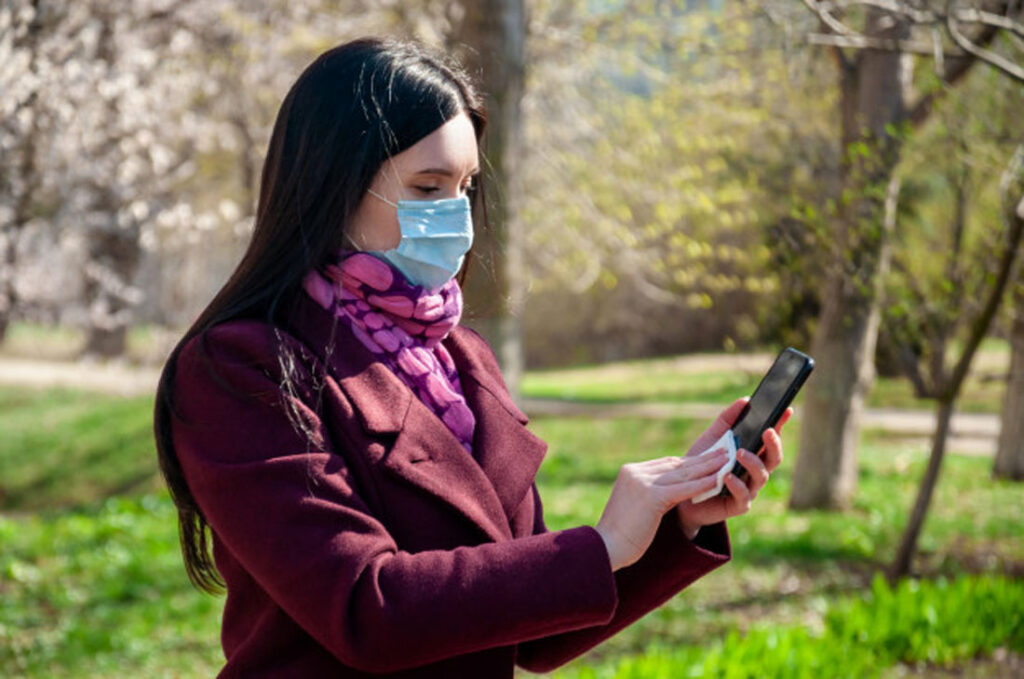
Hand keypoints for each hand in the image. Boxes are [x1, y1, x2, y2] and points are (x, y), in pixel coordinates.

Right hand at [594, 449, 730, 571]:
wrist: (605, 548)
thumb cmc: (619, 535)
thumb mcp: (634, 507)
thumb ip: (649, 494)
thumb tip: (670, 493)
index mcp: (630, 472)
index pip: (665, 464)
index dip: (689, 462)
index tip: (707, 459)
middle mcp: (635, 472)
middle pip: (676, 464)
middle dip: (702, 459)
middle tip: (724, 451)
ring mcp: (642, 482)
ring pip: (682, 473)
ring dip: (708, 466)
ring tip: (727, 460)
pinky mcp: (651, 496)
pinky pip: (683, 488)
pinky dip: (702, 484)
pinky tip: (718, 480)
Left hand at [675, 398, 790, 537]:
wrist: (683, 494)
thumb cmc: (701, 464)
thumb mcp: (712, 438)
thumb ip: (727, 420)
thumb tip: (745, 400)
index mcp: (753, 453)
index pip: (771, 438)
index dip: (781, 424)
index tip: (786, 409)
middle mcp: (755, 471)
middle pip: (774, 458)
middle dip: (774, 444)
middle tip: (767, 431)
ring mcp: (749, 488)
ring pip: (762, 476)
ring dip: (753, 463)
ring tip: (740, 453)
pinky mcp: (737, 505)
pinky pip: (743, 496)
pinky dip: (737, 485)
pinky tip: (727, 476)